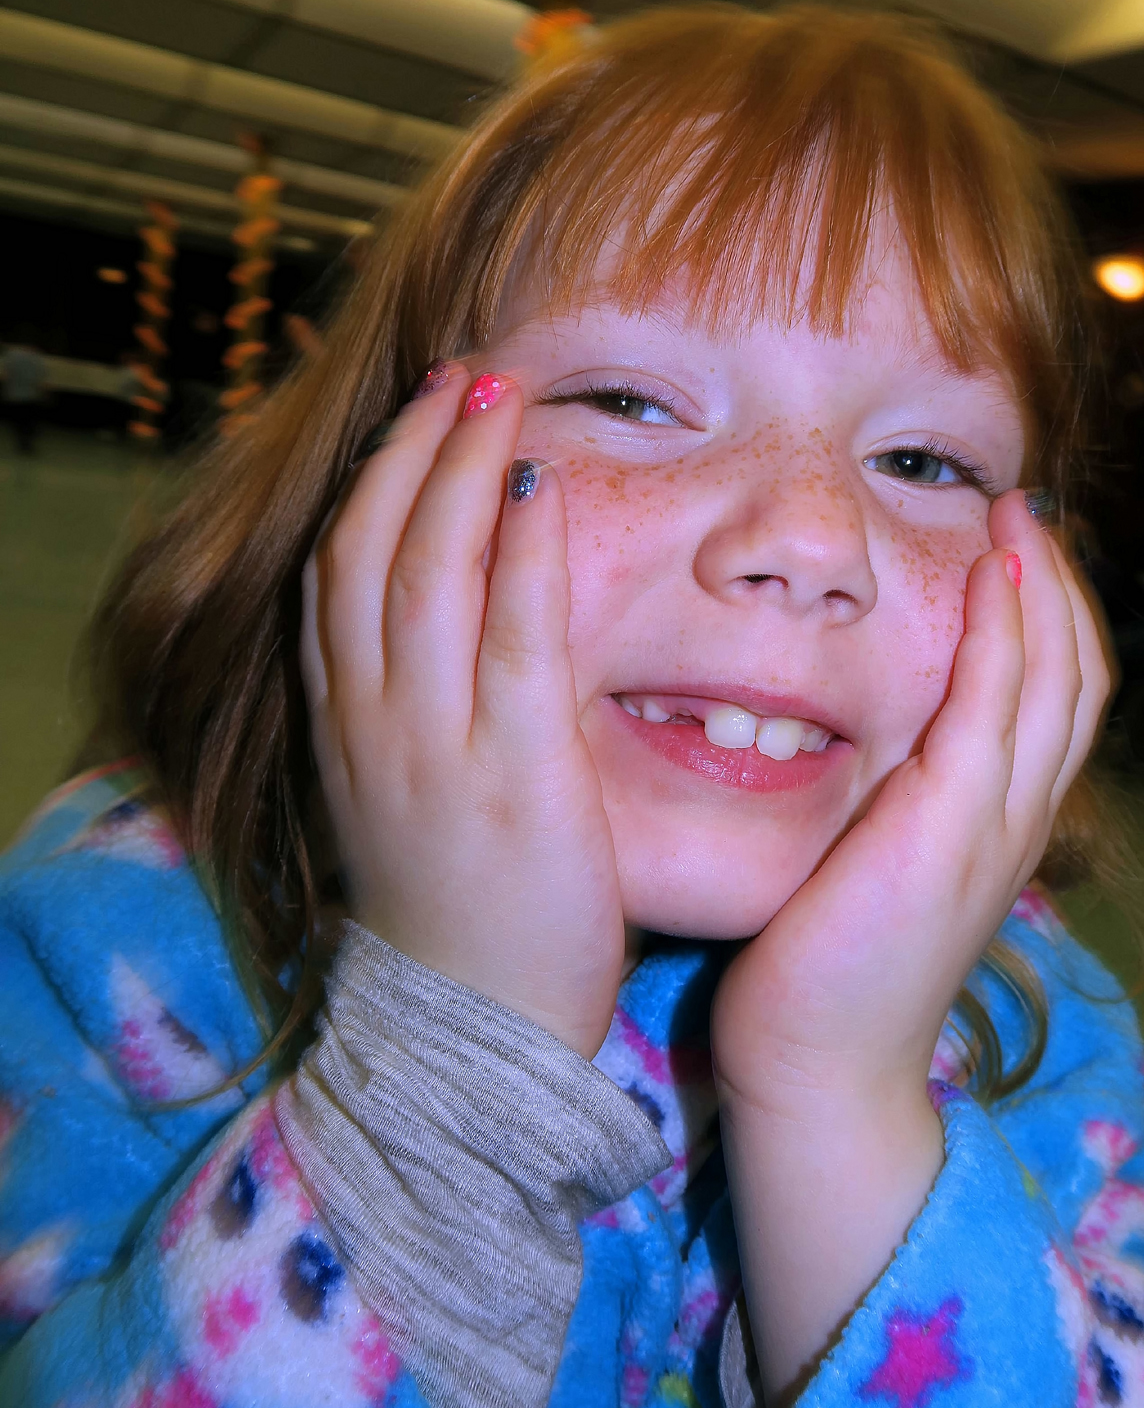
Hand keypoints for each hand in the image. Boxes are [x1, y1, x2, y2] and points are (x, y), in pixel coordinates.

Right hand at [300, 367, 624, 1058]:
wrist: (475, 1033)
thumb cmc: (463, 908)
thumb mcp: (409, 795)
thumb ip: (419, 707)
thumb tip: (463, 621)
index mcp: (347, 725)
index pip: (338, 574)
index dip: (377, 481)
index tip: (423, 416)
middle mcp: (372, 723)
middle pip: (370, 549)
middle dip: (414, 450)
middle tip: (466, 375)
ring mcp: (432, 748)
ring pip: (422, 574)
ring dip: (458, 471)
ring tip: (497, 395)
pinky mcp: (512, 777)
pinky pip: (512, 639)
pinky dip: (520, 552)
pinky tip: (540, 487)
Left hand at [711, 489, 1109, 1111]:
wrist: (820, 1066)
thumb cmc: (828, 970)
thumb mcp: (877, 866)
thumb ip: (895, 803)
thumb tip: (877, 746)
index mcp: (1000, 826)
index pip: (1057, 698)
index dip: (1047, 615)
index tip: (1011, 549)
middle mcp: (1017, 820)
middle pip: (1076, 674)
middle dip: (1056, 581)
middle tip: (1021, 509)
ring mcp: (995, 825)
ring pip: (1055, 678)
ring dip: (1039, 585)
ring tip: (1012, 516)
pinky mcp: (949, 829)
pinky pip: (994, 706)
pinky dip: (1003, 631)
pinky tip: (987, 574)